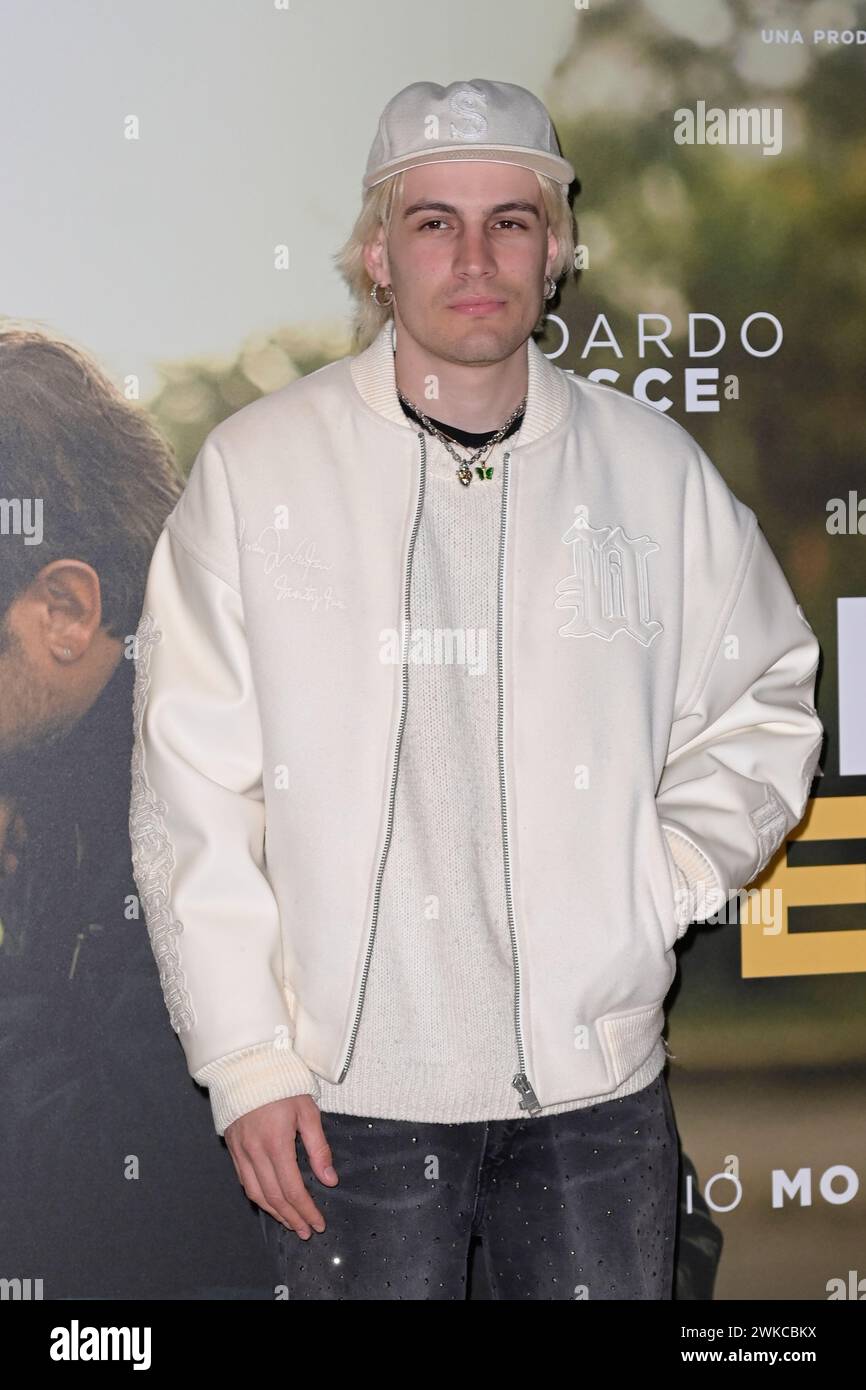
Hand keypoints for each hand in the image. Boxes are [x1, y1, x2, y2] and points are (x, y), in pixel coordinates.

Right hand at [225, 1094, 338, 1239]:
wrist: (246, 1065)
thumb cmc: (282, 1083)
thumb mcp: (308, 1111)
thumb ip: (319, 1148)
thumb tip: (329, 1180)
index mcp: (276, 1143)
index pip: (292, 1189)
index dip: (306, 1210)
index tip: (318, 1223)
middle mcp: (254, 1152)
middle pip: (274, 1197)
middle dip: (292, 1218)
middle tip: (307, 1231)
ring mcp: (240, 1151)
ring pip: (256, 1194)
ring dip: (274, 1213)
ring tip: (291, 1223)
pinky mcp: (232, 1148)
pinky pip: (244, 1181)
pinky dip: (258, 1197)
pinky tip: (270, 1203)